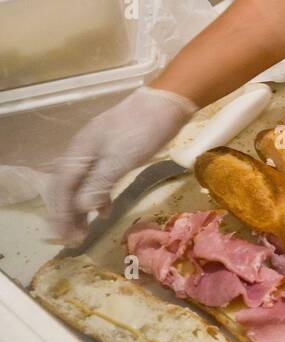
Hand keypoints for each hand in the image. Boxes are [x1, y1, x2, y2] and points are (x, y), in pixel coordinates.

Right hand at [46, 86, 197, 243]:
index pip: (62, 189)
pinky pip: (95, 179)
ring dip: (80, 208)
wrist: (166, 102)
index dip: (62, 215)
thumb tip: (81, 208)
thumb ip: (98, 184)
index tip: (67, 238)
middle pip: (66, 188)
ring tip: (86, 230)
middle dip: (67, 215)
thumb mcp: (120, 160)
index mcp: (79, 152)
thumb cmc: (142, 131)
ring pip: (79, 184)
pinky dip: (96, 196)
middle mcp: (81, 151)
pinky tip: (104, 210)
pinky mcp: (110, 151)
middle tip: (75, 239)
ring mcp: (95, 150)